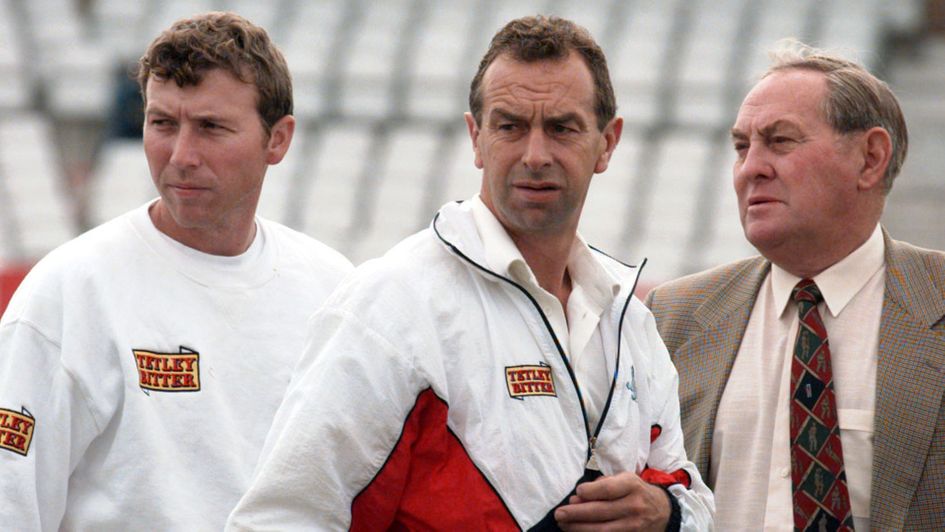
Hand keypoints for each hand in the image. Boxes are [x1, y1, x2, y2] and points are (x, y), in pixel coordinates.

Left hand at [553, 471, 670, 530]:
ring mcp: (634, 525)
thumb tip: (579, 496)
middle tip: (559, 514)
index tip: (577, 492)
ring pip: (603, 530)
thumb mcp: (625, 479)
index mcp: (631, 485)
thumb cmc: (636, 492)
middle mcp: (634, 506)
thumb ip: (603, 484)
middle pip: (602, 511)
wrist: (663, 511)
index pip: (608, 489)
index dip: (590, 491)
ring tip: (564, 525)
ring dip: (579, 528)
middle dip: (577, 513)